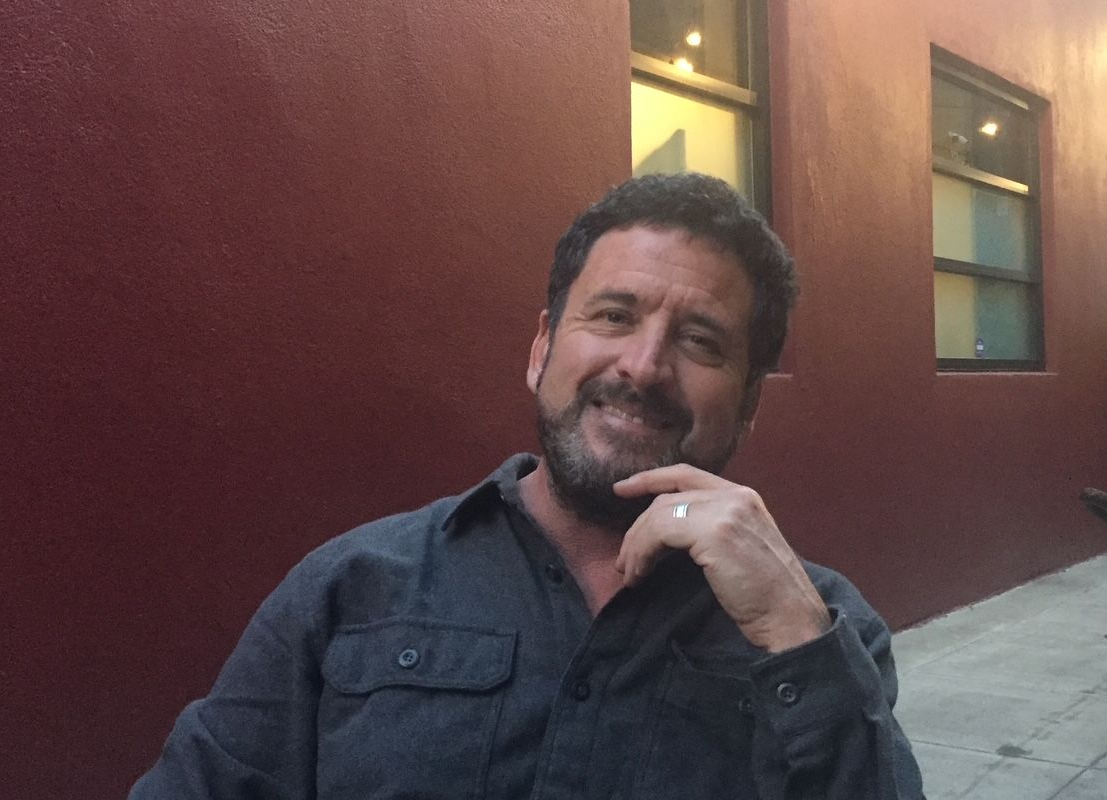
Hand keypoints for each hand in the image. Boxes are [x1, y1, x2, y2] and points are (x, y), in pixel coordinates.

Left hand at [613, 464, 829, 652]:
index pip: (686, 474)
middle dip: (637, 528)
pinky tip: (640, 575)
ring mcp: (726, 511)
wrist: (792, 619)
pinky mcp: (714, 532)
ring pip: (659, 515)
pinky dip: (642, 553)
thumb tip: (664, 534)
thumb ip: (710, 528)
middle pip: (667, 498)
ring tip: (630, 574)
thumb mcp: (738, 548)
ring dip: (636, 546)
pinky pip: (660, 533)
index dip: (650, 478)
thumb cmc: (767, 595)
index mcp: (744, 496)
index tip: (621, 488)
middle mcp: (736, 496)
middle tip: (623, 561)